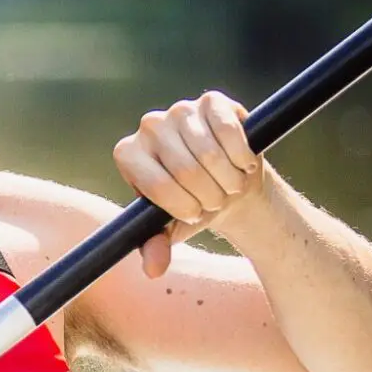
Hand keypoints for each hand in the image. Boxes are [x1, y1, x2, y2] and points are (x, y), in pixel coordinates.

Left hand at [114, 90, 266, 278]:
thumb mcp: (172, 228)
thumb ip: (157, 246)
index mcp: (128, 155)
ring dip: (227, 179)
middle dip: (209, 196)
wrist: (226, 184)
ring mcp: (179, 110)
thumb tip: (153, 269)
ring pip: (210, 153)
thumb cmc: (192, 205)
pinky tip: (243, 164)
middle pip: (186, 170)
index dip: (183, 206)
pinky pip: (229, 129)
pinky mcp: (211, 101)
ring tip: (229, 186)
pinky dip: (241, 155)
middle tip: (216, 201)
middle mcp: (148, 126)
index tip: (194, 214)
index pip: (157, 186)